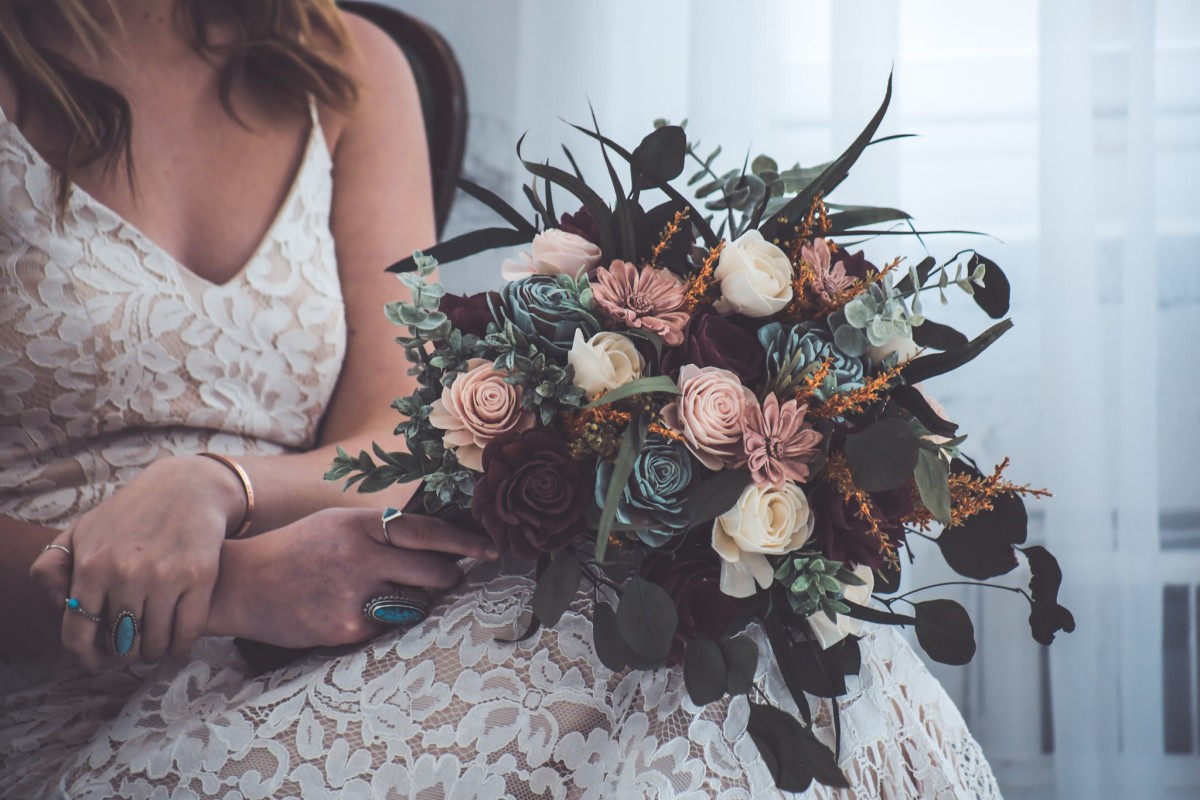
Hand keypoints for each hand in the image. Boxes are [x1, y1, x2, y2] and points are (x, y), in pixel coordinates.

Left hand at [29, 455, 245, 669]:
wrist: (187, 487)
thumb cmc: (131, 514)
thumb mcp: (82, 530)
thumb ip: (52, 568)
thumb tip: (58, 607)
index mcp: (91, 565)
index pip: (78, 634)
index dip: (87, 657)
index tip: (98, 661)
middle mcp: (126, 573)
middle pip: (120, 644)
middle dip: (125, 652)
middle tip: (133, 645)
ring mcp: (165, 576)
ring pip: (154, 643)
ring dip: (154, 652)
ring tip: (155, 644)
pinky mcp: (200, 576)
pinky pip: (187, 632)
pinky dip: (181, 646)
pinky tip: (178, 642)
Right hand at [206, 507, 497, 648]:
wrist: (240, 585)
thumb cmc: (295, 551)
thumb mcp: (336, 523)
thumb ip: (380, 530)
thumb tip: (433, 539)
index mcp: (359, 524)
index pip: (427, 531)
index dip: (464, 542)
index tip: (490, 549)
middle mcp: (360, 557)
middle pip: (433, 573)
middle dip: (447, 578)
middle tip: (448, 579)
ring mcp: (353, 595)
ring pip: (415, 604)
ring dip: (413, 601)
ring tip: (382, 594)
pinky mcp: (345, 629)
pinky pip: (385, 628)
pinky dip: (380, 623)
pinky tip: (350, 612)